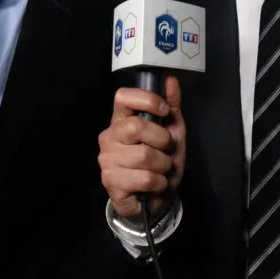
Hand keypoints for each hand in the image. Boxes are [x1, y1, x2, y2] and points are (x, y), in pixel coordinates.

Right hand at [98, 76, 184, 218]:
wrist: (154, 198)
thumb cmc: (160, 162)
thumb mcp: (171, 131)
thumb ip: (171, 106)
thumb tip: (170, 80)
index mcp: (122, 120)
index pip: (122, 96)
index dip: (147, 100)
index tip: (164, 111)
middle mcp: (110, 136)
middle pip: (135, 126)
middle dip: (162, 139)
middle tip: (166, 149)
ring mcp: (107, 159)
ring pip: (144, 155)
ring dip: (163, 165)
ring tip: (161, 170)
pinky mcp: (111, 181)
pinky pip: (145, 178)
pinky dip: (159, 183)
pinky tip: (155, 184)